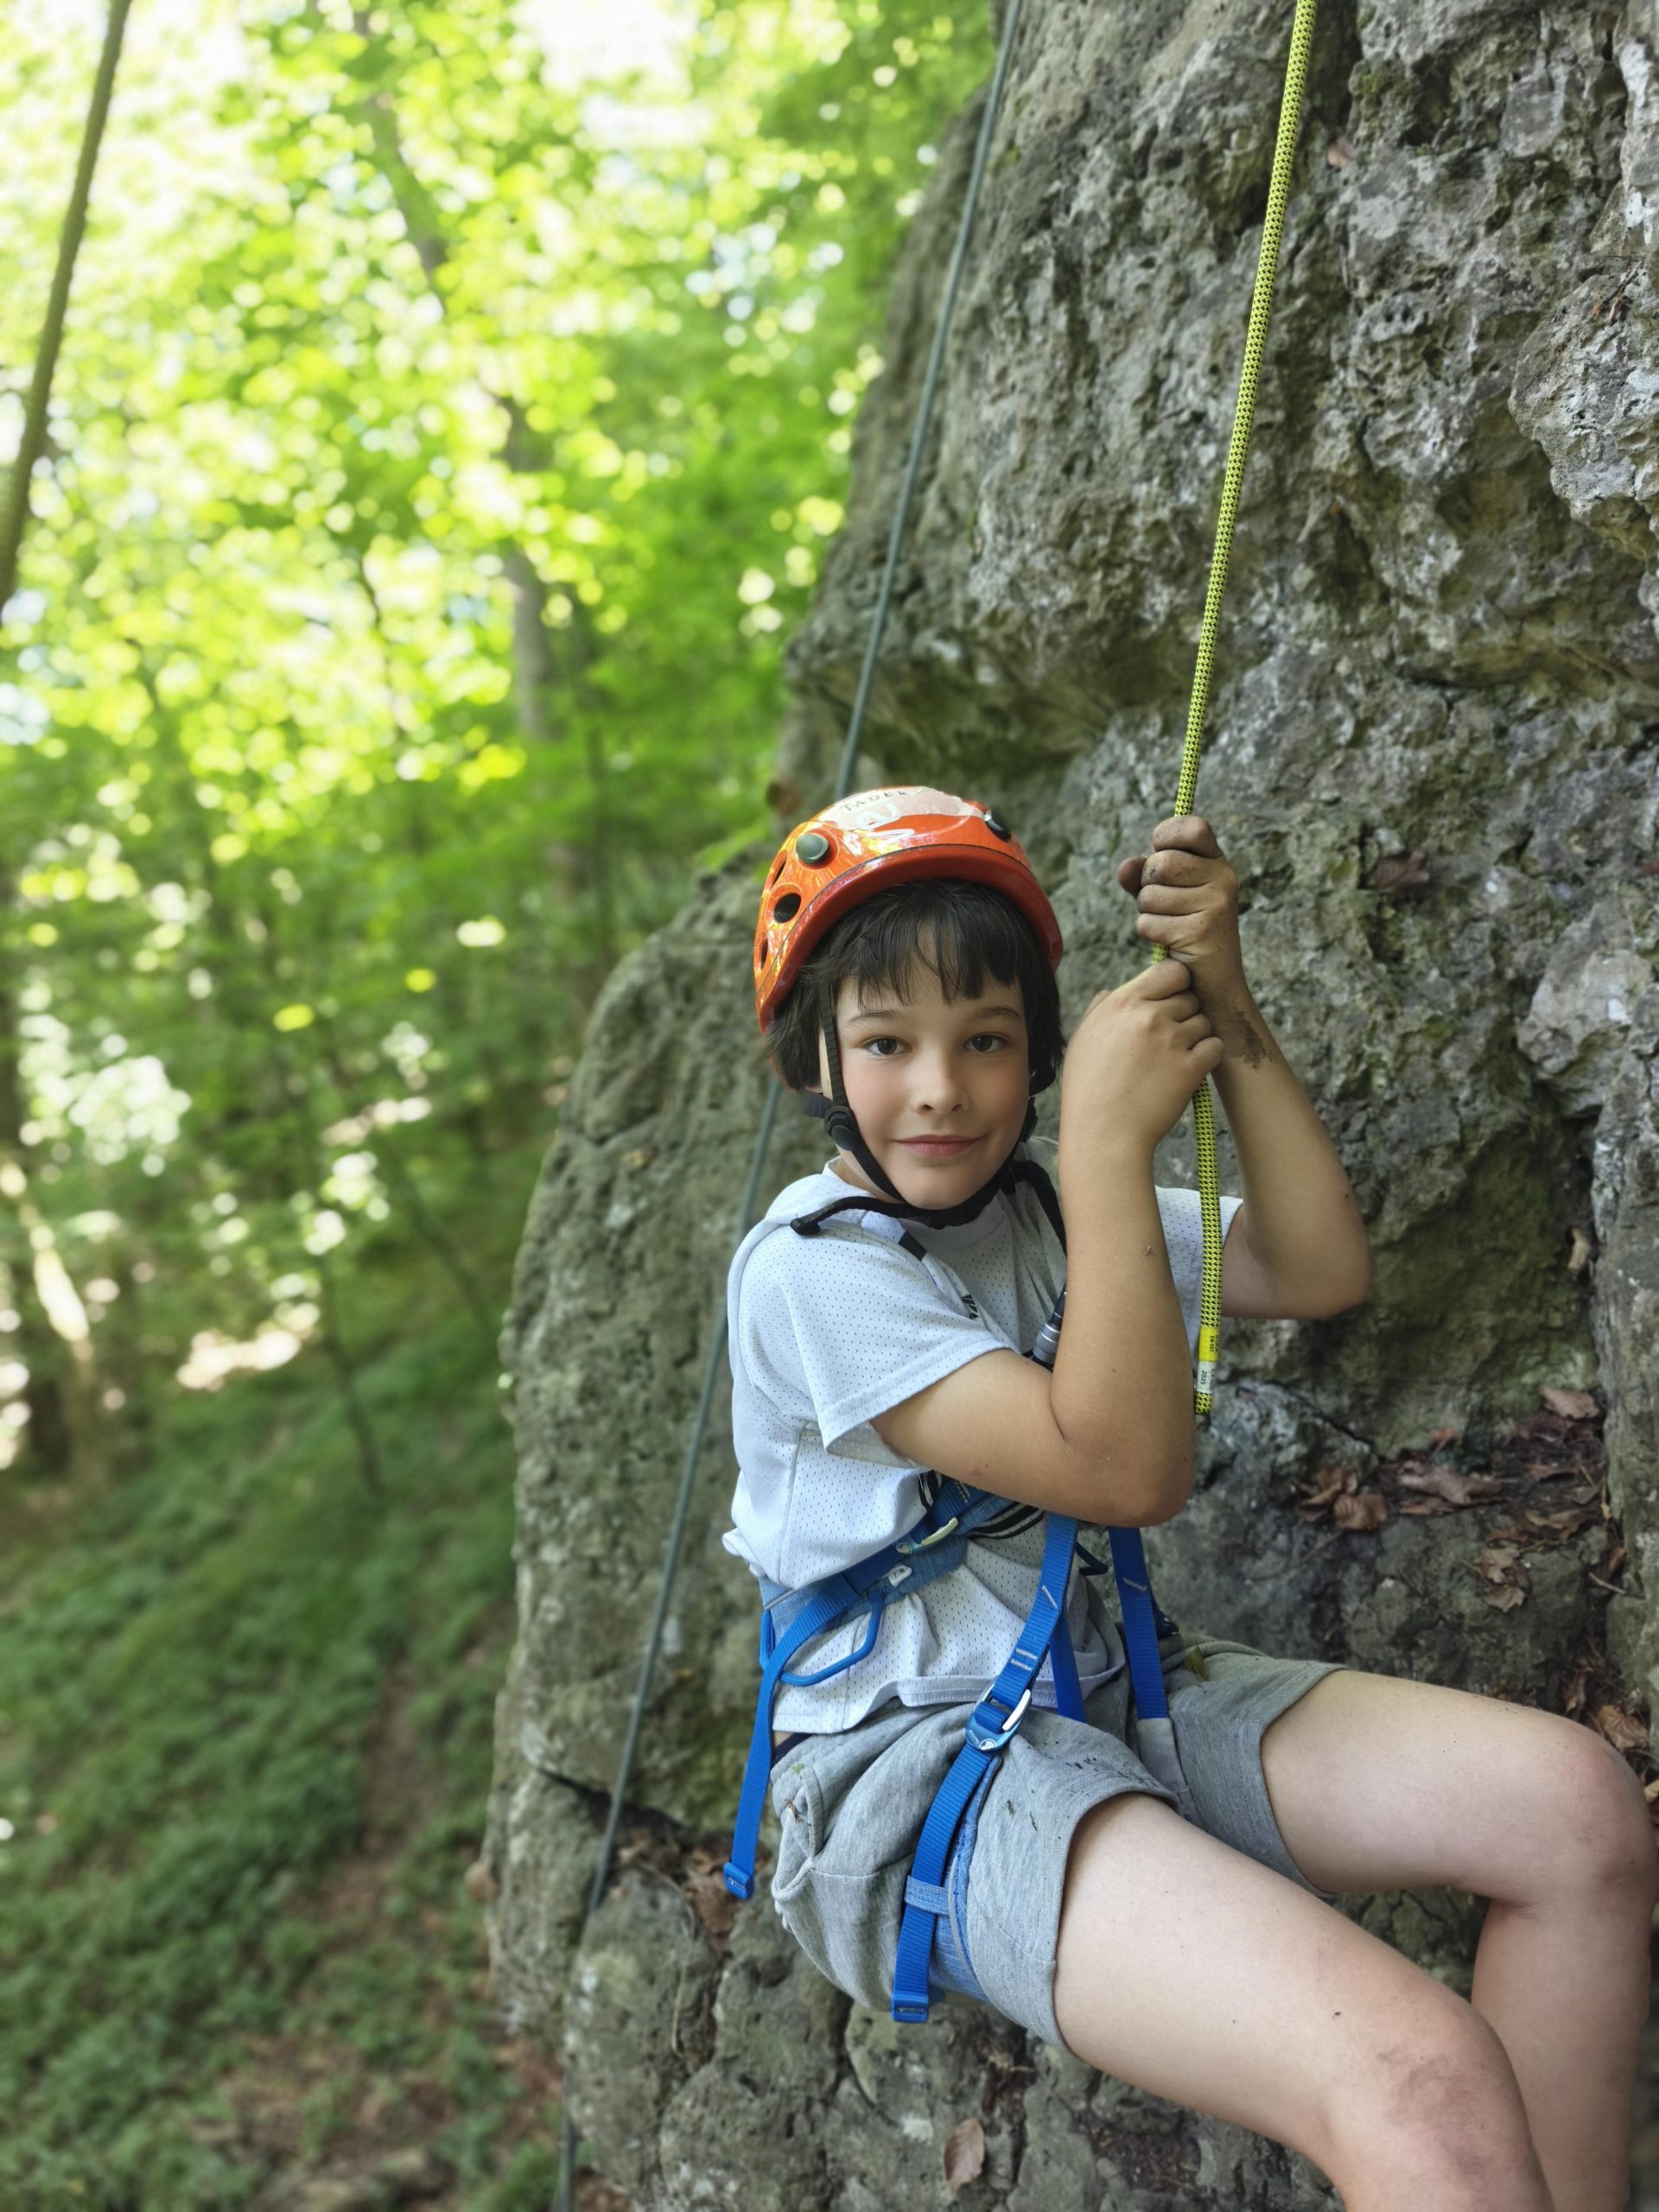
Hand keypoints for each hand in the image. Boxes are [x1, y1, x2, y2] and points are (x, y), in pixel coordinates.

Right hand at [1059, 959, 1224, 1161]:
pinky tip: (1188, 1070)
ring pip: (1204, 1022)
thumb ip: (1100, 1009)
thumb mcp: (1082, 1039)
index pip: (1170, 971)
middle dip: (1183, 1014)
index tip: (1168, 1002)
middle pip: (1190, 997)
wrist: (1103, 1134)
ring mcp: (1172, 1041)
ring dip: (1195, 1037)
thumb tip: (1112, 992)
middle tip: (1167, 1040)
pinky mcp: (1190, 1067)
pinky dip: (1207, 1057)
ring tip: (1173, 1059)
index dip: (1174, 984)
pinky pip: (1215, 1047)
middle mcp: (1149, 1016)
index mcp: (1122, 1003)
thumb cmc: (1088, 1089)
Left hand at [1117, 815, 1244, 1004]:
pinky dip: (1151, 935)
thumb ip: (1142, 876)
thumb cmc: (1184, 934)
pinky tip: (1171, 944)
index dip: (1166, 835)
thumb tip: (1126, 866)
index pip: (1192, 826)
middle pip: (1159, 862)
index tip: (1159, 850)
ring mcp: (1216, 903)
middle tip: (1167, 906)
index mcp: (1217, 863)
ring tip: (1171, 927)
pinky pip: (1149, 923)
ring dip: (1148, 914)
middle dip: (1148, 887)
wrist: (1212, 985)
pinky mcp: (1202, 930)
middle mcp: (1223, 878)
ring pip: (1149, 895)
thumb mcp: (1163, 897)